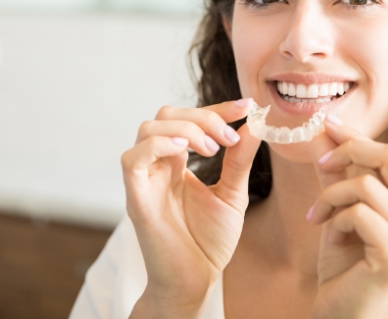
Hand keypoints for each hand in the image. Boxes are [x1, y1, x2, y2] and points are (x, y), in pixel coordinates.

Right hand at [121, 99, 260, 317]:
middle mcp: (158, 165)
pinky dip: (159, 145)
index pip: (190, 119)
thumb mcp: (232, 194)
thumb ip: (239, 160)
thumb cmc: (209, 241)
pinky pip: (133, 158)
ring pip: (148, 128)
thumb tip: (254, 125)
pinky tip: (186, 152)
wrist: (197, 280)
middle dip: (202, 116)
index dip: (216, 108)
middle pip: (166, 115)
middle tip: (228, 138)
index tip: (246, 107)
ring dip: (185, 129)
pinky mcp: (136, 197)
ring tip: (212, 149)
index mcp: (178, 162)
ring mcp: (145, 179)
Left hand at [307, 117, 387, 318]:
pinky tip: (331, 238)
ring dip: (332, 196)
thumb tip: (325, 130)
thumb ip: (339, 173)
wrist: (344, 315)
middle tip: (322, 163)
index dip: (359, 137)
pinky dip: (336, 220)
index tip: (328, 124)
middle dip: (350, 150)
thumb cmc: (346, 267)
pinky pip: (359, 213)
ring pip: (367, 184)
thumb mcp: (343, 211)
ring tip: (319, 217)